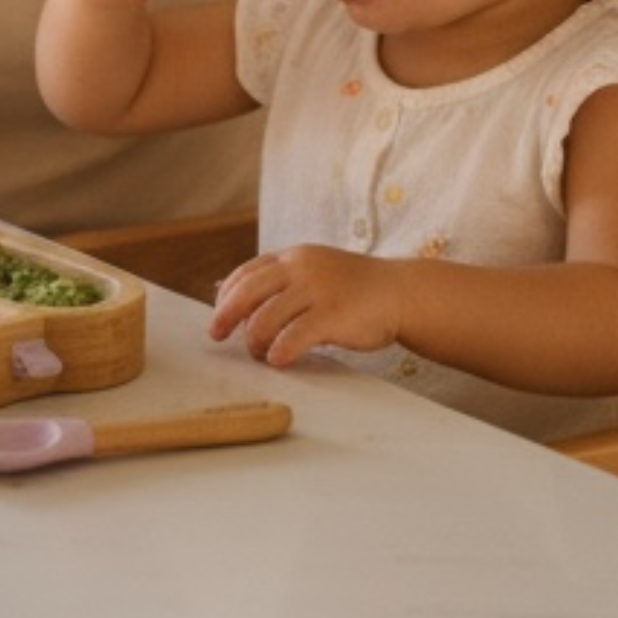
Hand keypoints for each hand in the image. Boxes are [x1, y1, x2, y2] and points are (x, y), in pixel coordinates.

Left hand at [209, 244, 398, 366]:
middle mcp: (300, 268)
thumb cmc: (353, 288)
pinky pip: (294, 336)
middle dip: (226, 316)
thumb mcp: (314, 271)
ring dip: (254, 340)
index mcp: (293, 257)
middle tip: (217, 336)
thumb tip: (234, 296)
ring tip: (260, 354)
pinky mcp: (332, 315)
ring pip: (266, 317)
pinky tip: (278, 360)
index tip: (218, 316)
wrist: (400, 292)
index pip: (246, 273)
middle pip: (247, 292)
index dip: (226, 296)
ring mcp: (316, 290)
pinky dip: (279, 351)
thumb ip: (281, 280)